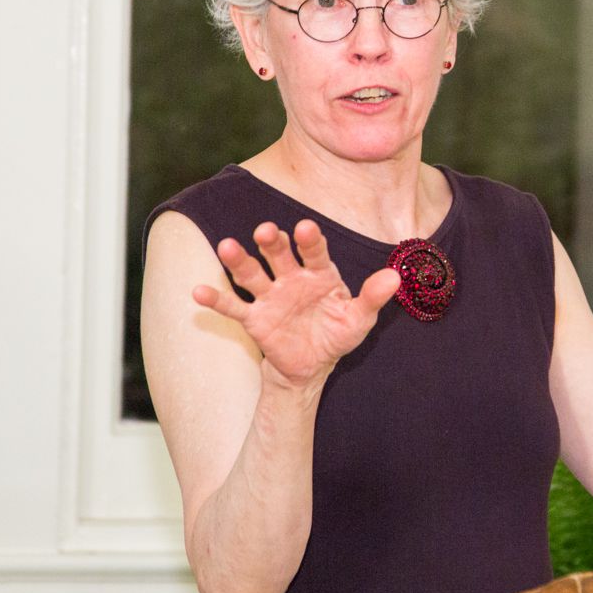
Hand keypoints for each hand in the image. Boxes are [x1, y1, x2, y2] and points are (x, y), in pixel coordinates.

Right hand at [192, 219, 401, 391]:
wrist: (313, 365)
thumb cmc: (337, 333)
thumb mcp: (359, 320)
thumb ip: (373, 297)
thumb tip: (395, 276)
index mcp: (320, 273)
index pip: (315, 252)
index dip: (310, 240)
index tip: (306, 227)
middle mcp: (292, 278)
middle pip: (279, 255)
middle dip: (272, 242)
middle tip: (266, 231)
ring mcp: (271, 296)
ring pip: (252, 273)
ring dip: (239, 260)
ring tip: (226, 246)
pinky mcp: (255, 318)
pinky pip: (233, 307)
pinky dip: (216, 299)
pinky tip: (197, 292)